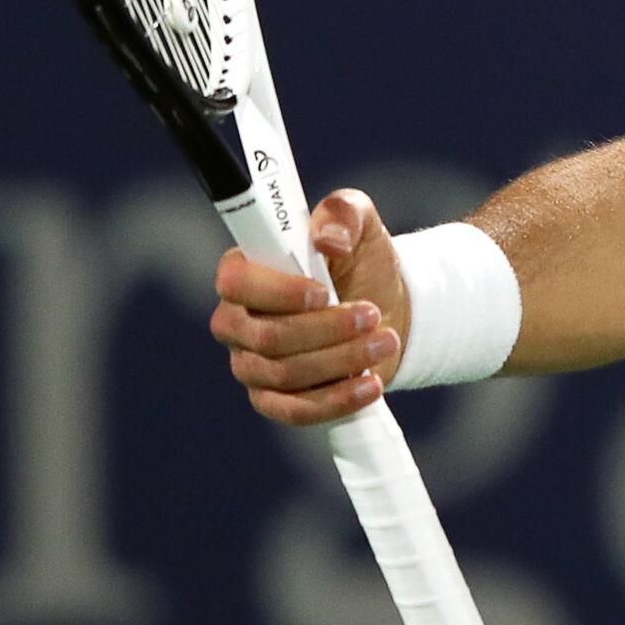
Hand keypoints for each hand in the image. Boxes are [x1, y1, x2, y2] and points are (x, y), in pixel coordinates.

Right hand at [206, 188, 412, 426]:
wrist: (390, 311)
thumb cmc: (362, 262)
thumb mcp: (361, 222)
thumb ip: (343, 213)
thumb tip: (327, 240)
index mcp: (244, 273)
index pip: (234, 283)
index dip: (277, 292)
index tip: (324, 291)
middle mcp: (238, 321)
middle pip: (266, 337)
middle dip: (327, 329)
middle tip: (373, 315)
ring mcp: (251, 364)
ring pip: (285, 374)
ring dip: (343, 359)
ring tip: (386, 340)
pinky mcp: (274, 399)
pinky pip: (294, 411)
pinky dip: (336, 400)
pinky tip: (371, 383)